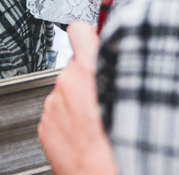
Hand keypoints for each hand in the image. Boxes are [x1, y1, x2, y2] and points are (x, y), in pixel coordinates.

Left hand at [39, 23, 117, 174]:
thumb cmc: (118, 148)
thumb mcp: (133, 99)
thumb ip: (121, 71)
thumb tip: (121, 56)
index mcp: (89, 72)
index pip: (80, 30)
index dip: (89, 33)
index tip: (93, 36)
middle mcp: (66, 84)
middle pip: (76, 65)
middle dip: (88, 76)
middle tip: (106, 97)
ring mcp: (53, 105)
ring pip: (67, 90)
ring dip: (79, 100)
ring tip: (98, 121)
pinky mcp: (44, 124)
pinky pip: (58, 111)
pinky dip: (70, 119)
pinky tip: (86, 133)